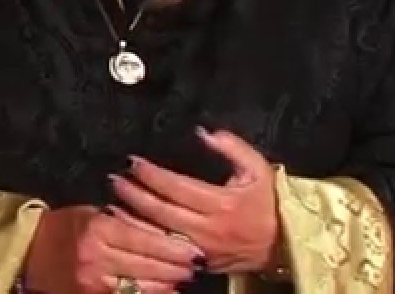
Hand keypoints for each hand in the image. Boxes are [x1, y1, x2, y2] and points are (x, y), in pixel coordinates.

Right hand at [22, 204, 202, 293]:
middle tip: (197, 264)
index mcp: (97, 229)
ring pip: (142, 286)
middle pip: (148, 265)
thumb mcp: (90, 214)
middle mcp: (96, 257)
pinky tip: (165, 291)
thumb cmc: (62, 227)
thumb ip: (122, 221)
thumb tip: (160, 229)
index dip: (173, 247)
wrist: (28, 252)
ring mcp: (93, 281)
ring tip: (184, 277)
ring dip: (168, 283)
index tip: (194, 249)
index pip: (145, 239)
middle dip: (177, 267)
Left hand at [109, 127, 281, 274]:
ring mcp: (201, 249)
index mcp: (222, 204)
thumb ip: (232, 147)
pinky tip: (129, 224)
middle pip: (161, 210)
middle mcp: (209, 228)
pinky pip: (164, 249)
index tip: (134, 162)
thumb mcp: (258, 169)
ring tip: (112, 201)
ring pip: (158, 233)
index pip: (177, 187)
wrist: (283, 244)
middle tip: (115, 179)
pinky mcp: (198, 262)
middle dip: (134, 193)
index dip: (152, 174)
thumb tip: (204, 132)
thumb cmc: (267, 203)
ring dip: (133, 217)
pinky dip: (144, 236)